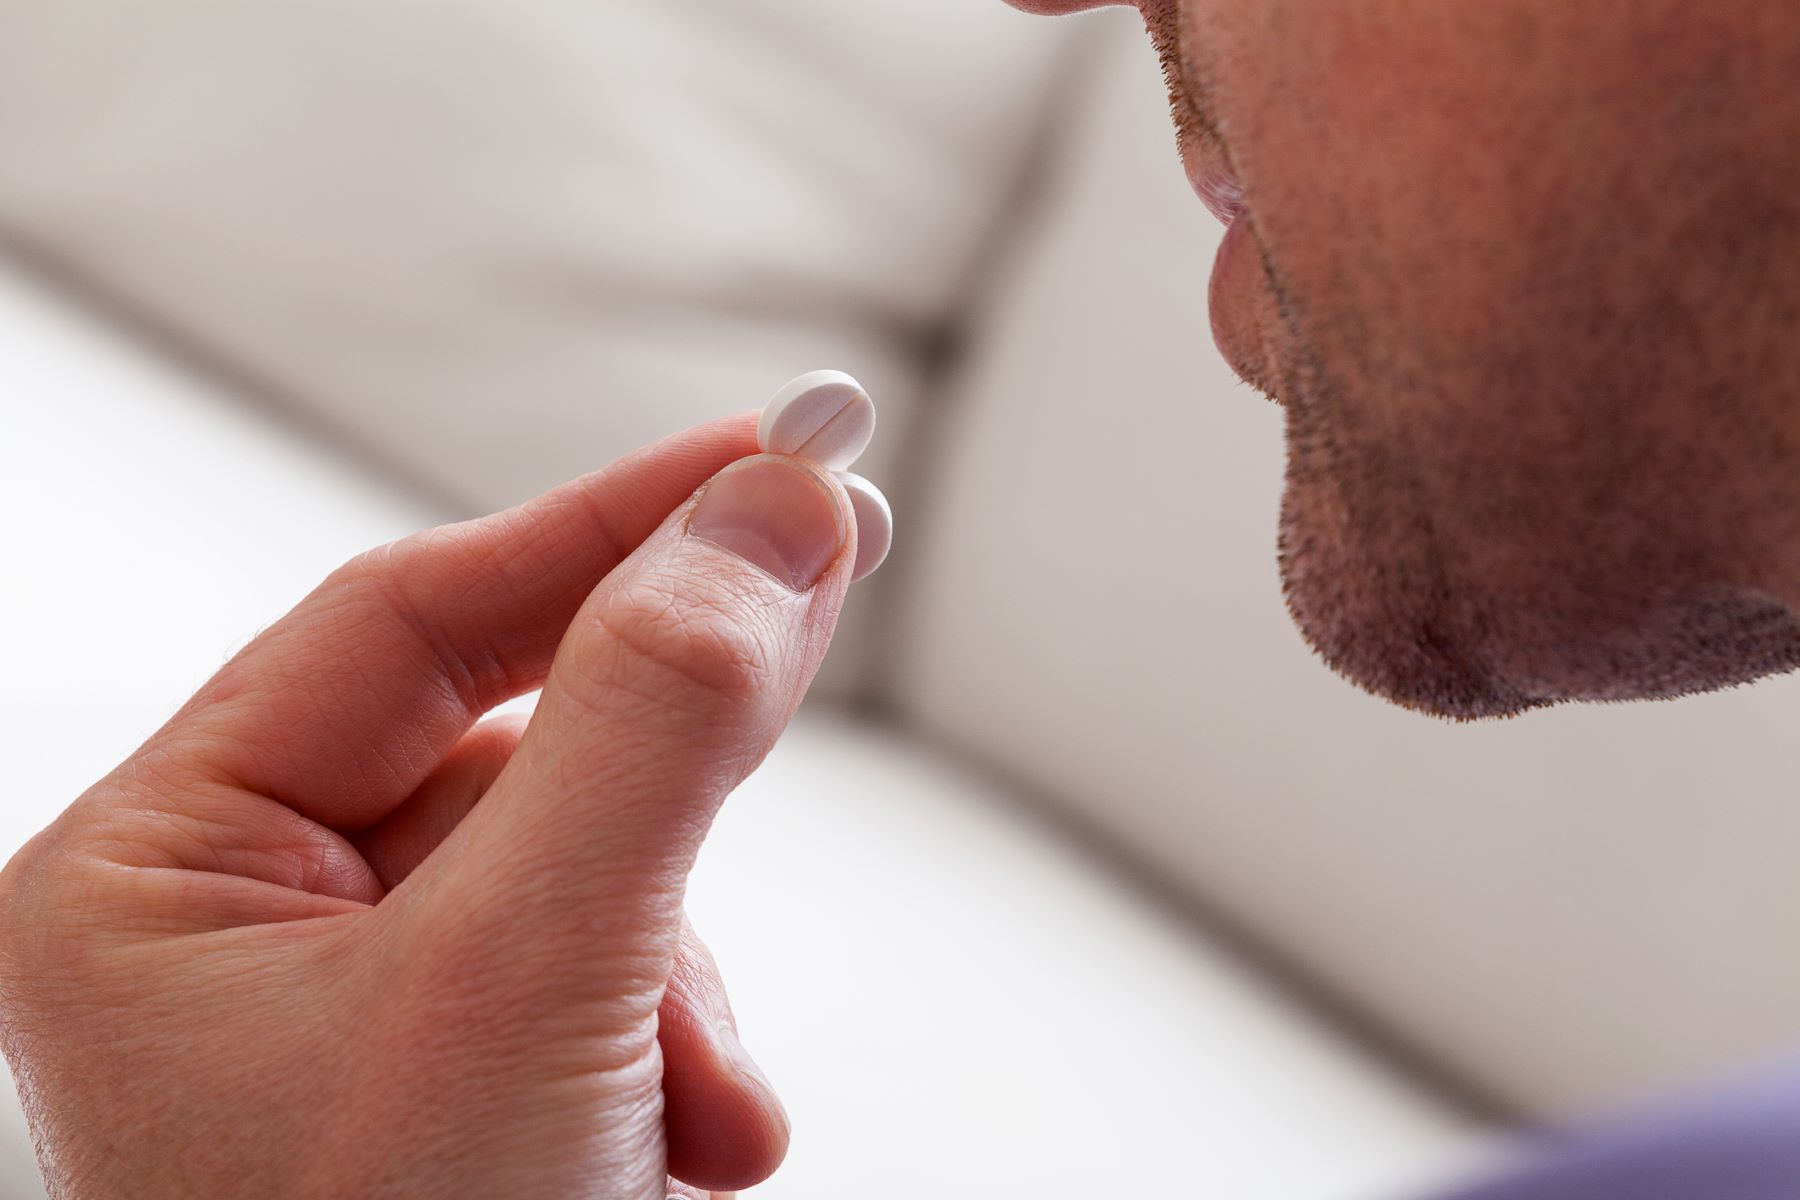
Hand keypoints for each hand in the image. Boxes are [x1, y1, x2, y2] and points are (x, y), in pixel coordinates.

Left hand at [0, 414, 856, 1197]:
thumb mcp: (525, 994)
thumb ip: (652, 733)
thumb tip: (771, 518)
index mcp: (150, 883)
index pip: (410, 620)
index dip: (606, 522)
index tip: (775, 453)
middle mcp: (234, 933)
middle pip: (505, 738)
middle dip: (666, 766)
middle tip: (820, 613)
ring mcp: (350, 1015)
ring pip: (579, 873)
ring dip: (678, 968)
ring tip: (688, 1108)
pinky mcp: (458, 1082)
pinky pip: (602, 982)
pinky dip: (677, 1047)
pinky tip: (682, 1149)